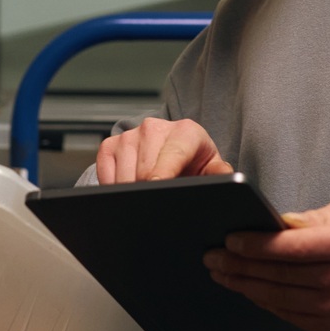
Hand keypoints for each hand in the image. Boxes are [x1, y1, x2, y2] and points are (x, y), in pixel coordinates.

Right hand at [95, 117, 232, 183]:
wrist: (174, 148)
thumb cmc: (194, 161)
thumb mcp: (212, 167)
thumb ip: (220, 173)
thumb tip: (224, 177)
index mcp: (185, 132)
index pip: (171, 156)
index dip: (163, 176)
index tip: (156, 189)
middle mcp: (154, 128)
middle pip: (145, 171)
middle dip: (149, 192)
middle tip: (158, 202)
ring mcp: (130, 135)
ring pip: (124, 175)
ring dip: (132, 191)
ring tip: (147, 194)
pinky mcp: (110, 144)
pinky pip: (106, 174)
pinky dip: (114, 188)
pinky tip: (129, 189)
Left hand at [202, 199, 329, 330]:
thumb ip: (314, 219)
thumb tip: (278, 224)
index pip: (295, 247)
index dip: (258, 245)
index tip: (231, 239)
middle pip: (282, 274)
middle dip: (241, 265)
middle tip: (213, 256)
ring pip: (280, 297)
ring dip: (245, 285)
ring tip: (222, 273)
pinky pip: (289, 315)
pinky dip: (264, 302)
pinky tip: (247, 289)